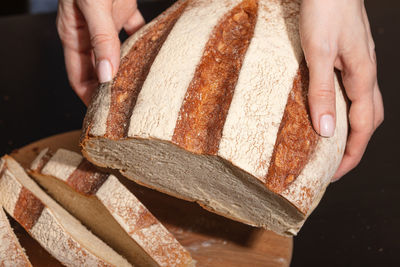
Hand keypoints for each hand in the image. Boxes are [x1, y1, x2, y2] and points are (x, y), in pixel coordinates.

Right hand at [57, 0, 144, 104]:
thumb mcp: (92, 5)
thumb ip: (101, 38)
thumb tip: (106, 73)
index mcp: (73, 34)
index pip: (78, 77)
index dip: (89, 97)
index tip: (103, 115)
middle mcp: (89, 32)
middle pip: (98, 70)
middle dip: (110, 89)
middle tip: (125, 108)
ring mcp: (107, 21)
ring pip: (118, 54)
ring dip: (128, 69)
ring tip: (139, 88)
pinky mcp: (124, 8)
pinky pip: (135, 31)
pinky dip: (143, 42)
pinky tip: (152, 54)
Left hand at [300, 0, 383, 180]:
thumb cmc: (325, 10)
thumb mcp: (318, 53)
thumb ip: (322, 90)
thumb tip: (326, 130)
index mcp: (362, 77)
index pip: (362, 127)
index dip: (351, 154)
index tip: (335, 174)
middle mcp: (365, 73)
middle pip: (369, 119)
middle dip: (355, 145)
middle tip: (334, 164)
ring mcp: (359, 65)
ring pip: (363, 105)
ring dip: (351, 128)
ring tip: (331, 143)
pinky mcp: (349, 57)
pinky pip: (352, 91)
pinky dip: (344, 109)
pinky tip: (328, 109)